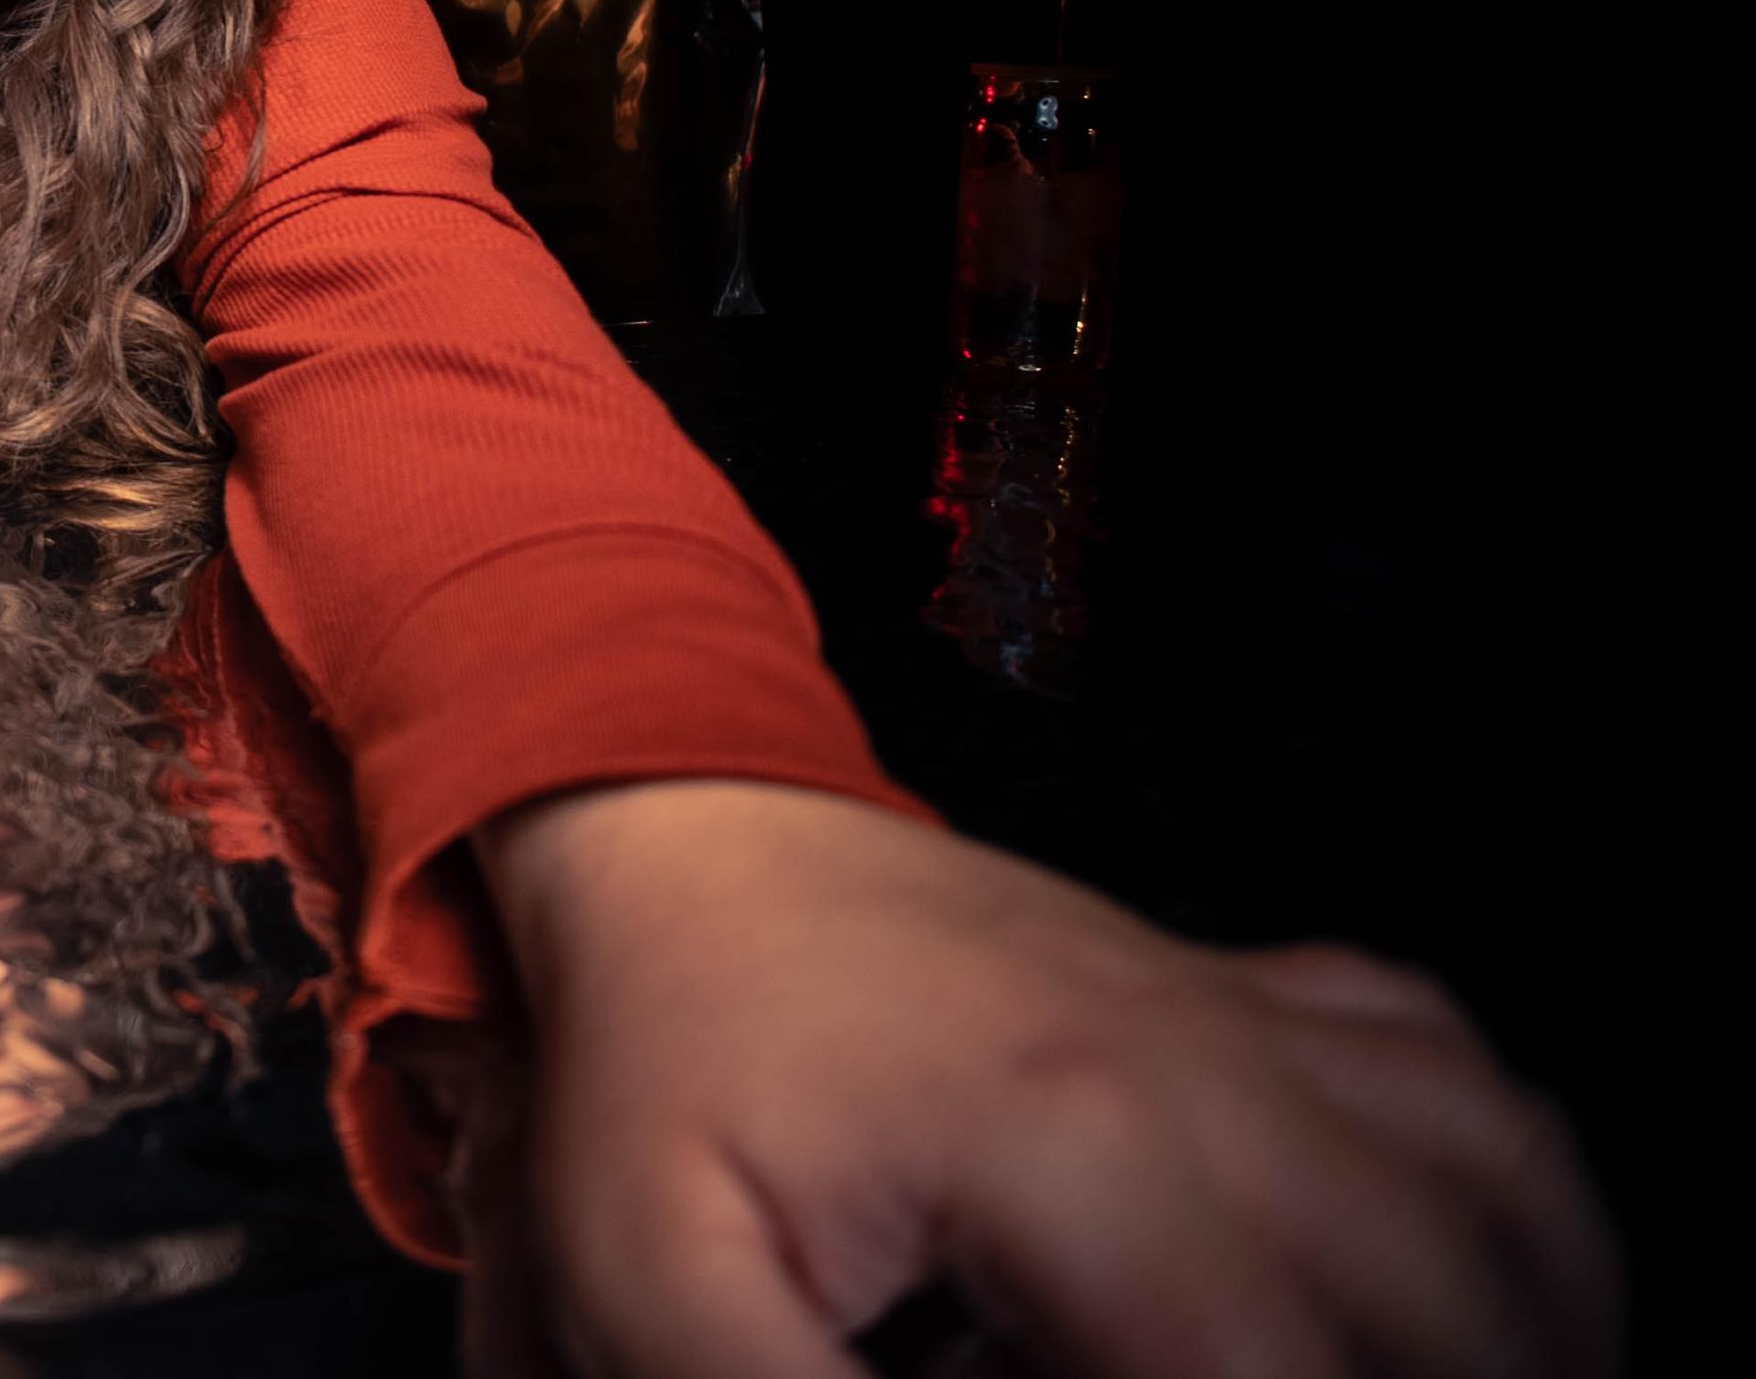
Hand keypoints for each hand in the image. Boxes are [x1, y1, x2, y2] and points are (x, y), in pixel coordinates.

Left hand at [454, 780, 1619, 1376]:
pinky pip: (1476, 1105)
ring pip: (1508, 1209)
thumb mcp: (662, 1285)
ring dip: (1501, 1328)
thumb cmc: (669, 1059)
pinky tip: (1454, 1295)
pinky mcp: (1257, 1010)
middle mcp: (1202, 1074)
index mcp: (1071, 1147)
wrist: (683, 851)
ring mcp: (1247, 1030)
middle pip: (1442, 1311)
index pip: (1272, 1378)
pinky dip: (1515, 1217)